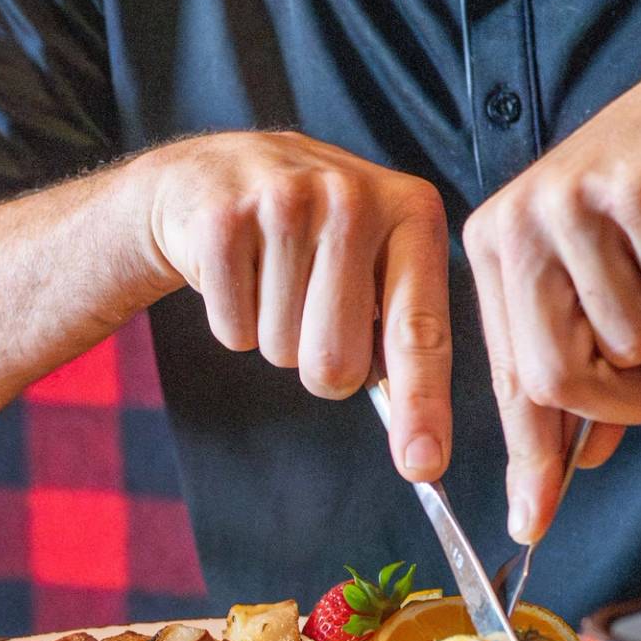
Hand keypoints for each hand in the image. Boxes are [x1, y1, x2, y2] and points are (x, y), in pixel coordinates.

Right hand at [131, 131, 453, 481]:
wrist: (217, 176)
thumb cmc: (313, 236)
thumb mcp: (376, 262)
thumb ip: (403, 336)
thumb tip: (419, 446)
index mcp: (413, 213)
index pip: (420, 332)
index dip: (423, 406)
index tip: (423, 465)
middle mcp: (354, 199)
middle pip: (337, 362)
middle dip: (320, 364)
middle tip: (311, 312)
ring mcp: (285, 203)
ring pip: (282, 349)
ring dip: (274, 334)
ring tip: (274, 278)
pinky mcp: (222, 221)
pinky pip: (233, 332)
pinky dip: (233, 321)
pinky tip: (240, 271)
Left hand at [462, 29, 640, 540]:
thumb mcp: (615, 293)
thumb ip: (589, 375)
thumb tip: (573, 465)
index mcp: (495, 249)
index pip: (508, 378)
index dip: (527, 456)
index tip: (533, 520)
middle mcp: (516, 223)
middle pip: (555, 378)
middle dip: (622, 399)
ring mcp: (570, 201)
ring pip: (623, 345)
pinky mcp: (635, 189)